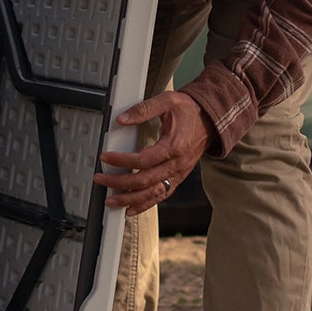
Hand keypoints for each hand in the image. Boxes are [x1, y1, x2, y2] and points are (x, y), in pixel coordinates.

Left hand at [96, 89, 210, 214]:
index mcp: (174, 146)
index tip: (105, 157)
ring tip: (111, 201)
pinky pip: (161, 195)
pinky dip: (145, 205)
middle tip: (100, 179)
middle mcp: (176, 164)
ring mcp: (178, 174)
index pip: (143, 160)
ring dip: (129, 200)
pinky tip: (131, 209)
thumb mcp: (168, 101)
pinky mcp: (178, 178)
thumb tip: (122, 119)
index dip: (121, 160)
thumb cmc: (190, 111)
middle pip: (144, 181)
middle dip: (119, 182)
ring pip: (152, 194)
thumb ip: (143, 109)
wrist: (211, 121)